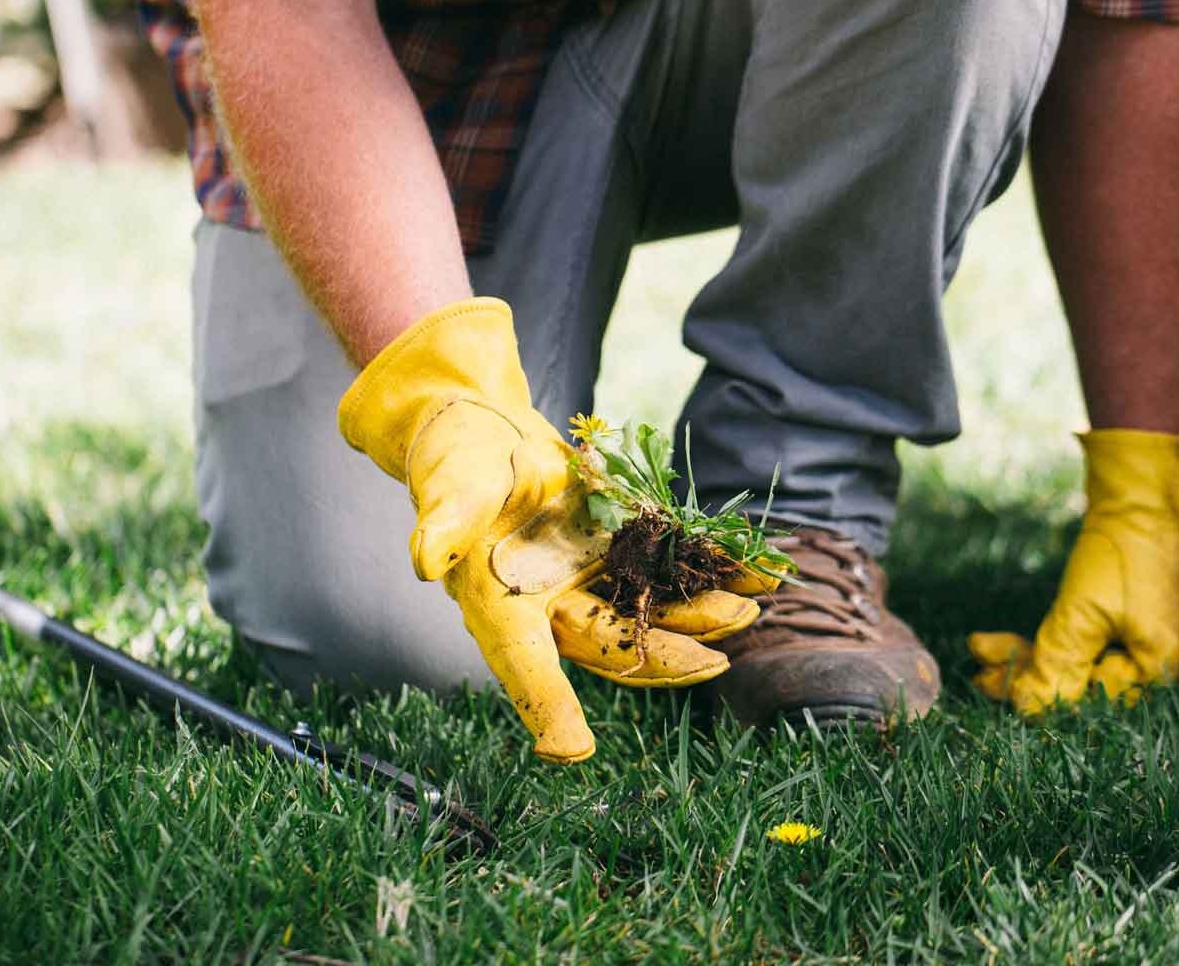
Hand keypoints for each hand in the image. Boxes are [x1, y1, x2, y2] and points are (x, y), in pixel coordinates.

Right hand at [339, 299, 768, 762]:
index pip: (524, 663)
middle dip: (666, 655)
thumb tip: (423, 559)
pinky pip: (669, 566)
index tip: (574, 748)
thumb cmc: (455, 460)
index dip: (548, 704)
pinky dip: (710, 566)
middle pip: (612, 643)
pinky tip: (755, 567)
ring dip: (701, 613)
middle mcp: (551, 605)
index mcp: (501, 605)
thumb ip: (442, 522)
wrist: (484, 429)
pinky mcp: (619, 548)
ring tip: (750, 607)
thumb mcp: (448, 485)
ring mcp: (591, 579)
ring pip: (652, 611)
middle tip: (716, 659)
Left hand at [968, 430, 1178, 713]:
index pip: (1085, 703)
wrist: (1162, 490)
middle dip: (1025, 673)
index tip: (985, 682)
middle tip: (976, 670)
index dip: (1031, 695)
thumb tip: (1030, 712)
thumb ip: (1057, 666)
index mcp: (1160, 673)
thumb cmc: (1127, 552)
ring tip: (980, 646)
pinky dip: (1059, 637)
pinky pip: (1098, 639)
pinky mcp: (1146, 615)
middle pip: (1084, 684)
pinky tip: (1019, 638)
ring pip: (1085, 660)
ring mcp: (1158, 638)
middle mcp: (1166, 665)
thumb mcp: (1083, 612)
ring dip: (1033, 655)